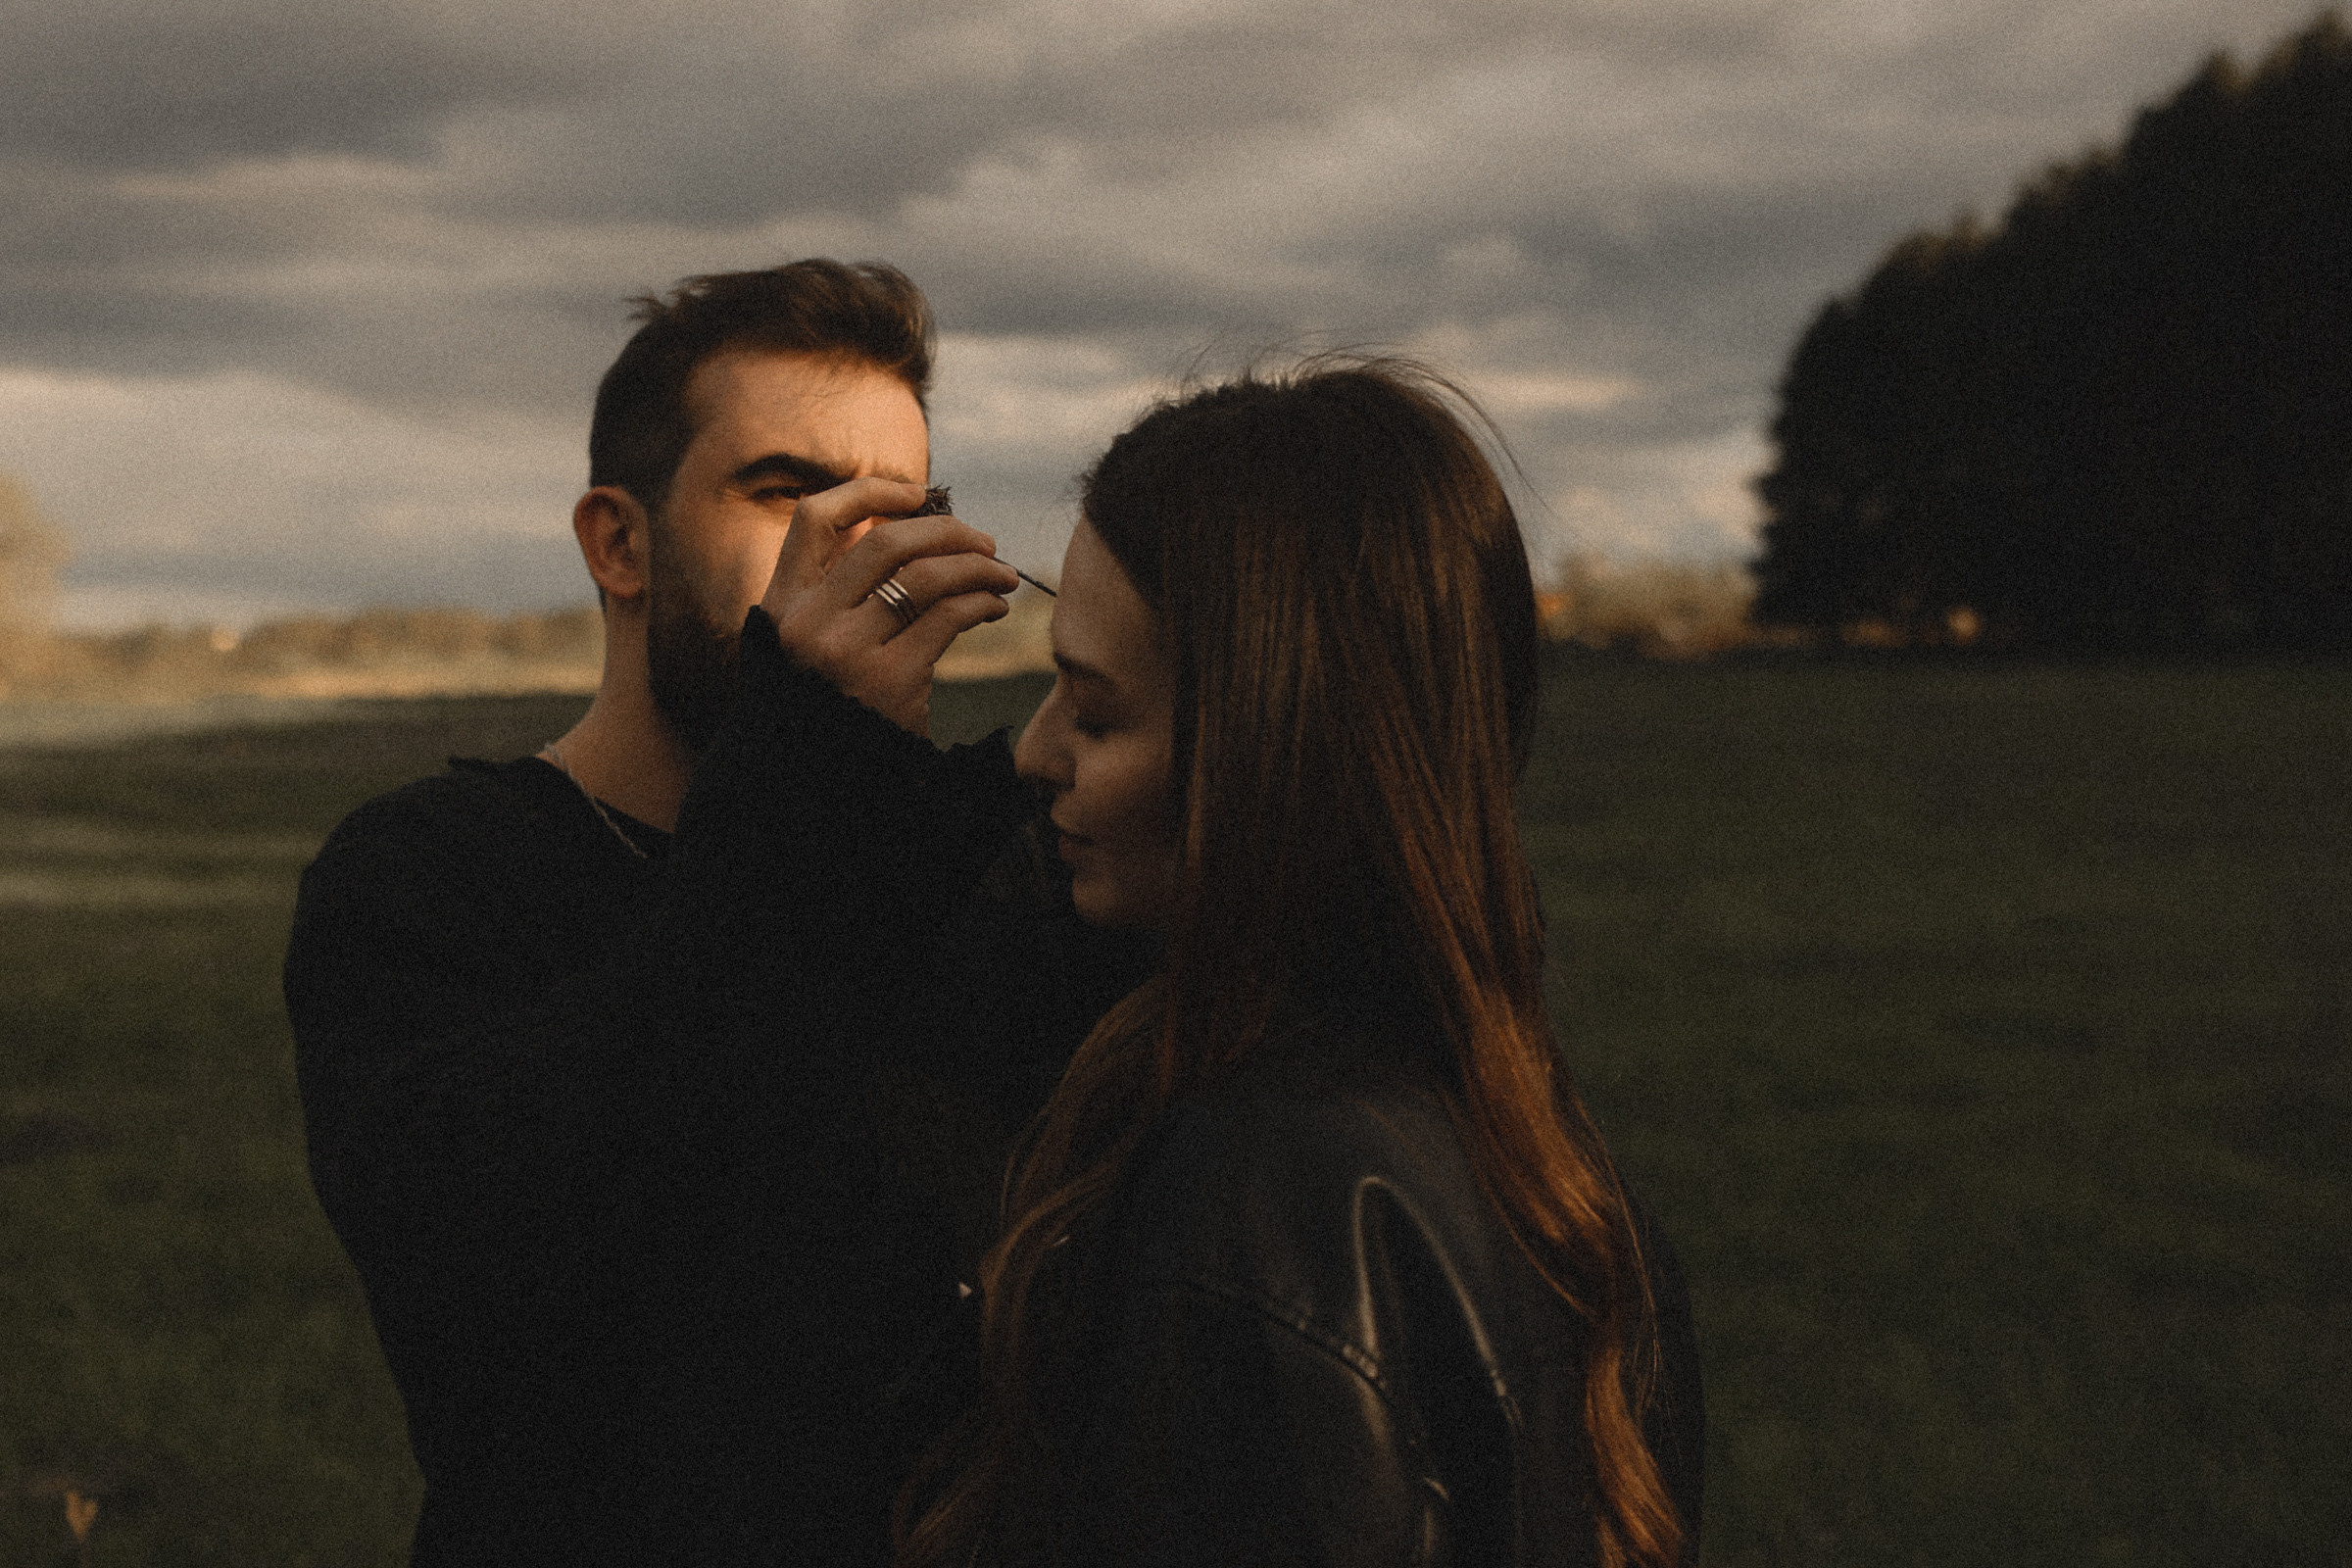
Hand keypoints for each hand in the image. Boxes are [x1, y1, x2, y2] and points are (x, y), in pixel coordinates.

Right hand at [760, 477, 1017, 735]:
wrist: (814, 788)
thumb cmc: (826, 708)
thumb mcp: (807, 646)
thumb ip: (838, 592)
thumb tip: (913, 533)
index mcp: (782, 604)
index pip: (815, 518)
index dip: (869, 492)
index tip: (918, 493)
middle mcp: (808, 623)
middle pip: (886, 542)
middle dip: (946, 531)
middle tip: (983, 542)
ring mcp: (848, 653)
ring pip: (927, 577)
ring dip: (978, 567)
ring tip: (1003, 575)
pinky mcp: (891, 683)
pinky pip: (949, 618)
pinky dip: (982, 602)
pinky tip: (994, 607)